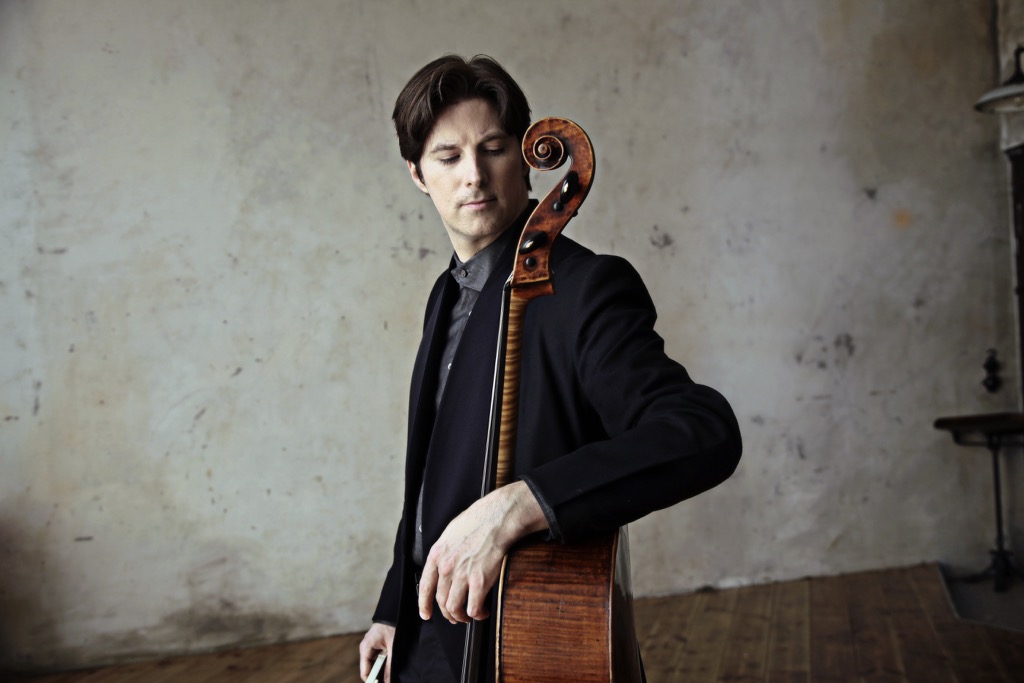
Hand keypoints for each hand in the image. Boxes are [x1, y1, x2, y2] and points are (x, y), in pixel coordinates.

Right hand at [358, 622, 393, 682]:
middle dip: (377, 676)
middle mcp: (365, 648)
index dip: (372, 681)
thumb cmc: (392, 626)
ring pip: (372, 664)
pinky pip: (375, 658)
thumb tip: (388, 681)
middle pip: (368, 669)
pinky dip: (382, 662)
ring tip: (390, 667)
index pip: (365, 672)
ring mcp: (368, 647)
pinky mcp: (373, 645)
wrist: (393, 612)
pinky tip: (389, 661)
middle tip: (388, 679)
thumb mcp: (393, 647)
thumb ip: (390, 666)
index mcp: (365, 648)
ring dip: (380, 669)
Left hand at [418, 481, 546, 623]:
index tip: (426, 614)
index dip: (424, 604)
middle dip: (448, 613)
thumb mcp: (451, 533)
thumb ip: (445, 551)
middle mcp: (446, 567)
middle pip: (441, 601)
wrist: (496, 518)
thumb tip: (446, 563)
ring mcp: (462, 576)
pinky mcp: (479, 582)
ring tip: (469, 617)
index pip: (425, 586)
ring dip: (462, 617)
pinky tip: (483, 612)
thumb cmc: (478, 521)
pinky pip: (474, 608)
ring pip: (455, 608)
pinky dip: (478, 615)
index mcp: (437, 555)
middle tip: (456, 617)